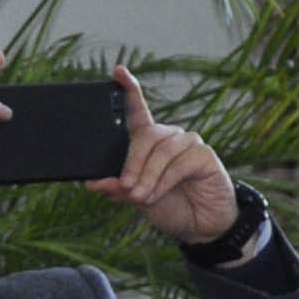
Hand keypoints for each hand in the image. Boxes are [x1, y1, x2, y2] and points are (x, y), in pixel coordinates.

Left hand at [92, 65, 238, 245]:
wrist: (199, 227)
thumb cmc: (169, 207)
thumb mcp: (138, 199)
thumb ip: (119, 189)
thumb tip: (94, 182)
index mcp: (150, 142)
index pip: (138, 111)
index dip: (129, 89)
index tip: (117, 72)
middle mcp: (169, 137)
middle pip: (145, 135)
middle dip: (132, 162)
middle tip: (126, 187)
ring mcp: (188, 144)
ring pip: (161, 150)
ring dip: (147, 176)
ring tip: (141, 196)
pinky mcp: (204, 155)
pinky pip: (180, 162)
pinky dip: (165, 181)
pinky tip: (159, 194)